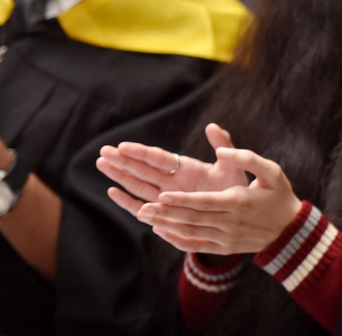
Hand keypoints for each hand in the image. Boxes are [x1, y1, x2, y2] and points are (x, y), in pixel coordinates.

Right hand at [97, 123, 247, 215]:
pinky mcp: (167, 214)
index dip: (141, 152)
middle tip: (103, 151)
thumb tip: (212, 126)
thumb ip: (224, 146)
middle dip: (123, 161)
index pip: (159, 158)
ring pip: (139, 186)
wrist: (239, 215)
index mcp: (187, 168)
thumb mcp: (231, 166)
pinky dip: (128, 202)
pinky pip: (144, 209)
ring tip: (102, 164)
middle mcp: (174, 182)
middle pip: (143, 170)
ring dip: (120, 176)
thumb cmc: (235, 188)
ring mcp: (168, 198)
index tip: (123, 145)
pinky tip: (112, 192)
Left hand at [135, 146, 301, 254]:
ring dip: (165, 225)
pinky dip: (176, 240)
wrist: (290, 230)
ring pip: (190, 232)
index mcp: (239, 202)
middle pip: (192, 218)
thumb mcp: (272, 171)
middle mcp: (230, 223)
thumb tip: (221, 150)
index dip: (182, 199)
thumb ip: (247, 157)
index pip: (205, 202)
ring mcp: (226, 238)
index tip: (162, 194)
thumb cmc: (280, 195)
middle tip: (142, 207)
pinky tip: (161, 231)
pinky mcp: (223, 248)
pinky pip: (195, 246)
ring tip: (144, 216)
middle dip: (165, 212)